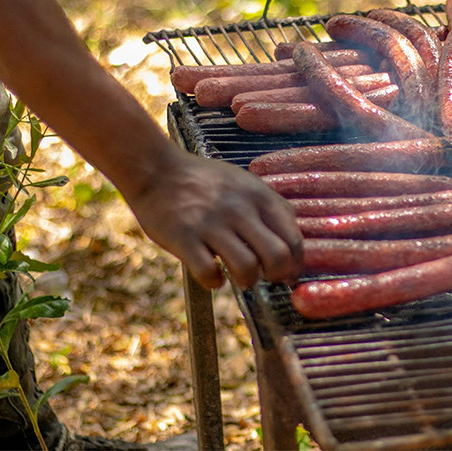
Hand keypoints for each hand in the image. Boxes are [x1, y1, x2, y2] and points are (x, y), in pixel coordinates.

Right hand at [125, 146, 303, 289]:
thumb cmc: (204, 182)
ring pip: (247, 268)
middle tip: (265, 277)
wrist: (156, 169)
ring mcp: (211, 223)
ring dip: (247, 280)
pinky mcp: (184, 237)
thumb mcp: (246, 184)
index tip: (287, 274)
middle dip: (276, 276)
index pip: (294, 239)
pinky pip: (209, 273)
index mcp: (259, 196)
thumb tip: (293, 247)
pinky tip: (211, 274)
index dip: (295, 264)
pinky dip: (213, 281)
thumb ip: (271, 210)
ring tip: (239, 276)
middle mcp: (239, 209)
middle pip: (278, 257)